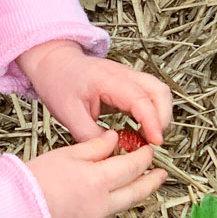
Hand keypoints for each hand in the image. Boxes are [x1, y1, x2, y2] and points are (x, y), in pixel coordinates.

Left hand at [16, 39, 173, 145]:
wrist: (54, 63)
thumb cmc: (58, 83)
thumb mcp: (69, 114)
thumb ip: (91, 136)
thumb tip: (112, 154)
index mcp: (108, 80)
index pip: (141, 100)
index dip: (152, 122)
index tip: (155, 142)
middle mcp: (124, 74)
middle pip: (159, 92)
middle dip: (163, 119)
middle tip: (152, 142)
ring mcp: (129, 75)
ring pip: (159, 92)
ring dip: (161, 115)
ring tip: (148, 137)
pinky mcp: (129, 82)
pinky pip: (151, 94)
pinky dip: (153, 112)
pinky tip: (141, 129)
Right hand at [25, 132, 165, 217]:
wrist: (11, 217)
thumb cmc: (31, 183)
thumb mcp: (63, 155)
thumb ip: (93, 147)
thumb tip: (113, 139)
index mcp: (99, 181)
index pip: (133, 166)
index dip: (144, 157)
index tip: (148, 150)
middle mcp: (103, 206)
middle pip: (137, 192)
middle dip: (151, 181)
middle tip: (160, 173)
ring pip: (120, 207)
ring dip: (128, 195)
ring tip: (132, 185)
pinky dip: (104, 209)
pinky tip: (97, 202)